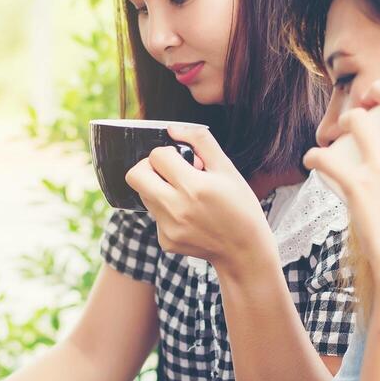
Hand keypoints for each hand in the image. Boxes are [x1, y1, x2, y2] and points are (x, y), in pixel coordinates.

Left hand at [125, 125, 271, 270]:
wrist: (244, 251)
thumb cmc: (240, 206)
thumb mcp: (227, 168)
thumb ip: (200, 141)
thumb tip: (172, 129)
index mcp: (193, 186)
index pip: (156, 156)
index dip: (169, 153)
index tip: (184, 161)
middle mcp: (176, 208)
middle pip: (135, 175)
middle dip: (149, 167)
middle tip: (169, 172)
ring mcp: (168, 227)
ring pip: (144, 195)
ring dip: (158, 189)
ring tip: (185, 195)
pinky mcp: (165, 241)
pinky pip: (154, 216)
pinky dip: (166, 211)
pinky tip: (189, 216)